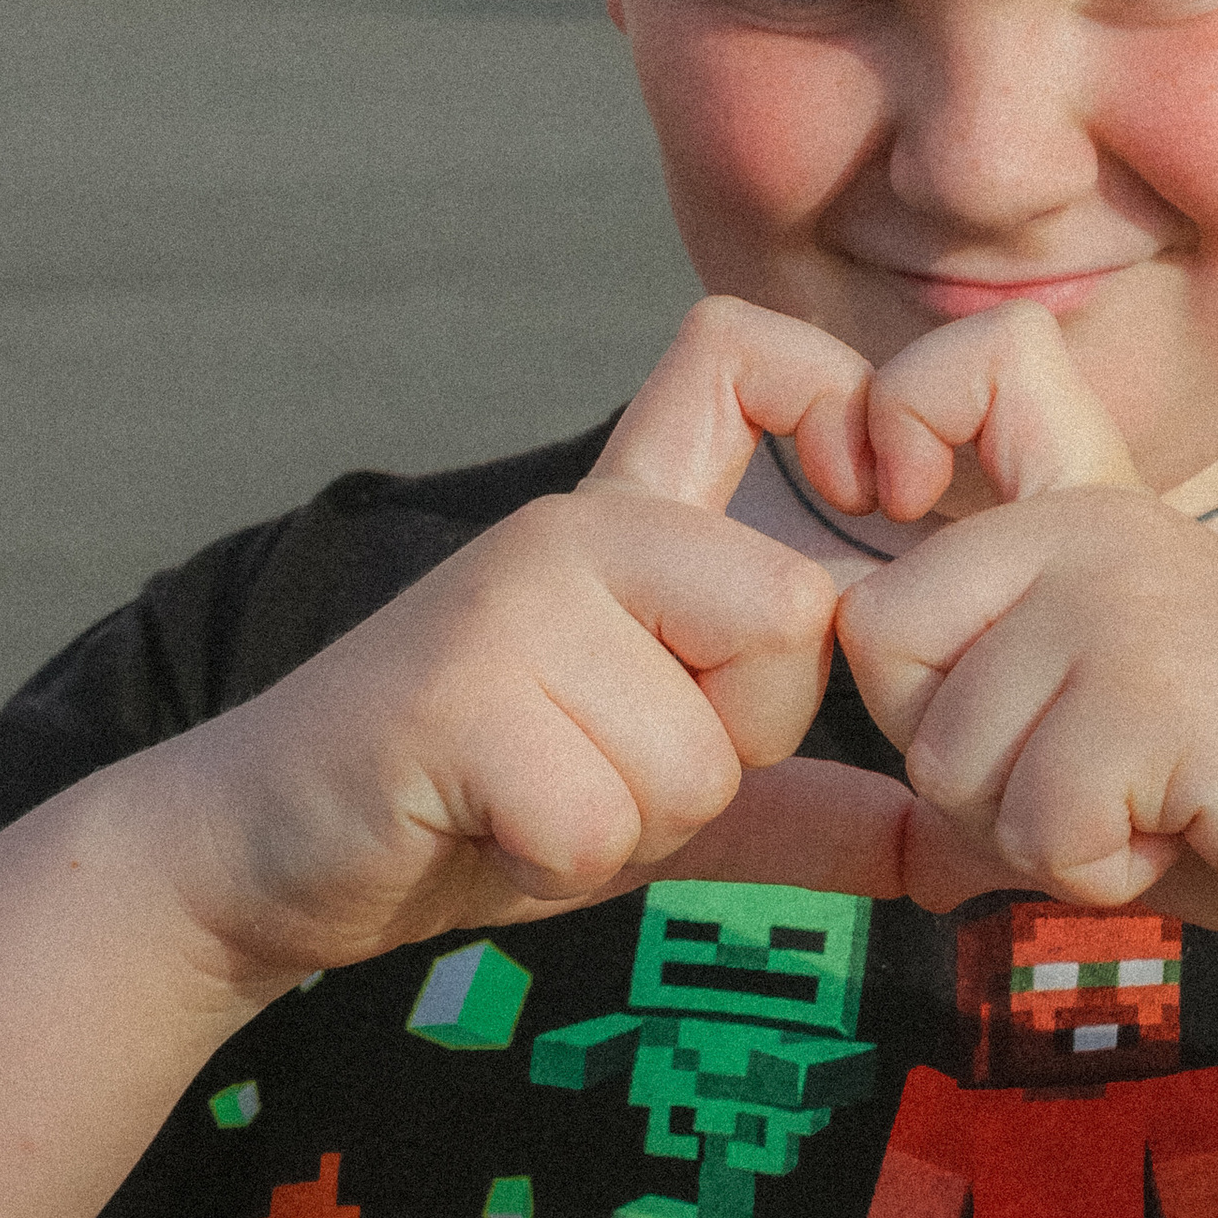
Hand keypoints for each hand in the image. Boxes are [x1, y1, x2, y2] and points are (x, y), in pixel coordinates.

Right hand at [149, 300, 901, 997]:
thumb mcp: (665, 798)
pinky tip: (486, 827)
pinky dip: (560, 864)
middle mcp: (581, 525)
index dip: (839, 401)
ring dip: (632, 825)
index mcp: (635, 520)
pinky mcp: (453, 685)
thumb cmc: (477, 806)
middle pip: (786, 619)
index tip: (860, 509)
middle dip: (726, 750)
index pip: (745, 353)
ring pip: (698, 751)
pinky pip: (601, 820)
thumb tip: (951, 845)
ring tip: (536, 795)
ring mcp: (513, 591)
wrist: (266, 850)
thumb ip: (808, 807)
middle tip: (606, 765)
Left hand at [834, 310, 1217, 986]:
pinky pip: (1033, 827)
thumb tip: (897, 822)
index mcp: (1090, 505)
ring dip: (1041, 835)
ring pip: (946, 759)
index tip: (902, 499)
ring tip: (1161, 800)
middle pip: (881, 637)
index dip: (890, 425)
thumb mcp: (1114, 741)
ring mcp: (1124, 594)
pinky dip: (1101, 874)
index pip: (957, 368)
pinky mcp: (1156, 690)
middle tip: (1096, 772)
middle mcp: (1096, 521)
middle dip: (958, 760)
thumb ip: (1003, 740)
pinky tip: (1193, 828)